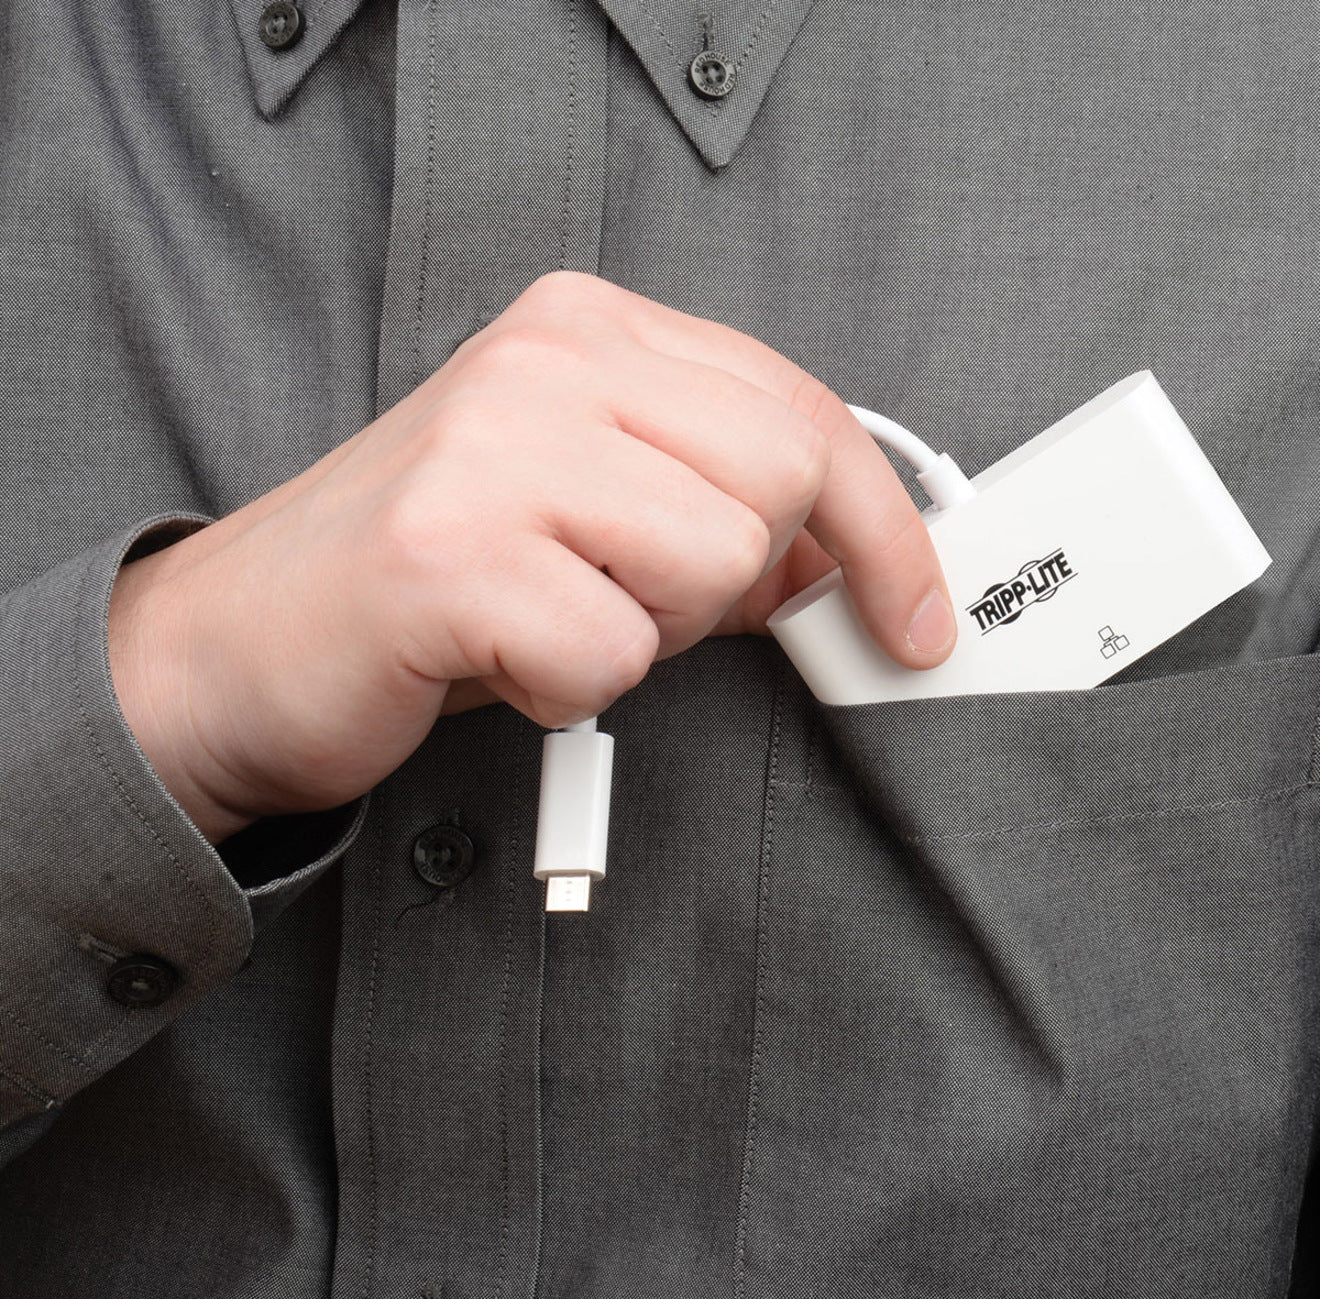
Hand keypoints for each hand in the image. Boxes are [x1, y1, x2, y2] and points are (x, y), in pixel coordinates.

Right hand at [107, 272, 956, 842]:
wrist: (241, 645)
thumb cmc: (429, 580)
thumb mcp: (588, 510)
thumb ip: (710, 503)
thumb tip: (839, 558)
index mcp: (586, 328)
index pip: (802, 409)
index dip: (883, 526)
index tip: (914, 610)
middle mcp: (543, 362)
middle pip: (777, 485)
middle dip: (731, 582)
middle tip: (630, 600)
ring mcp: (491, 450)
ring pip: (711, 568)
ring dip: (644, 634)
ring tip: (546, 617)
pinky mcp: (450, 557)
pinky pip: (611, 655)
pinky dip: (569, 690)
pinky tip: (497, 659)